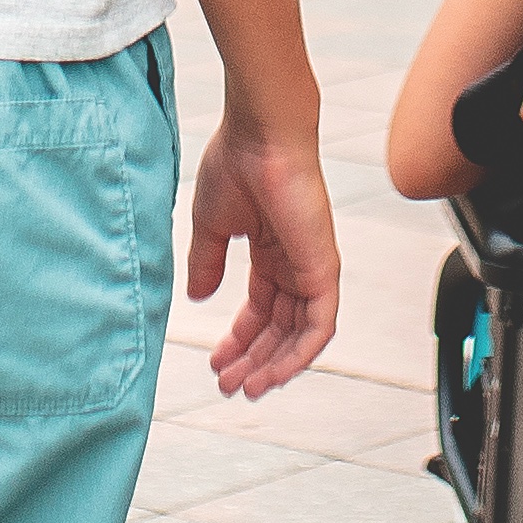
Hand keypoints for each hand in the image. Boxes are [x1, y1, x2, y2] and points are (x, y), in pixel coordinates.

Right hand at [186, 111, 344, 398]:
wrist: (260, 135)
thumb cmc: (236, 164)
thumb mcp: (211, 225)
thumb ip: (207, 262)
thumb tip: (198, 299)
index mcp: (271, 252)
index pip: (260, 310)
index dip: (238, 340)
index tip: (215, 363)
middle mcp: (295, 264)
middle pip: (278, 328)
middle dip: (253, 360)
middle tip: (227, 385)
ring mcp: (312, 268)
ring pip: (299, 335)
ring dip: (274, 365)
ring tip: (245, 387)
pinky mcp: (324, 270)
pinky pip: (319, 326)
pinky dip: (299, 354)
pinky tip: (274, 373)